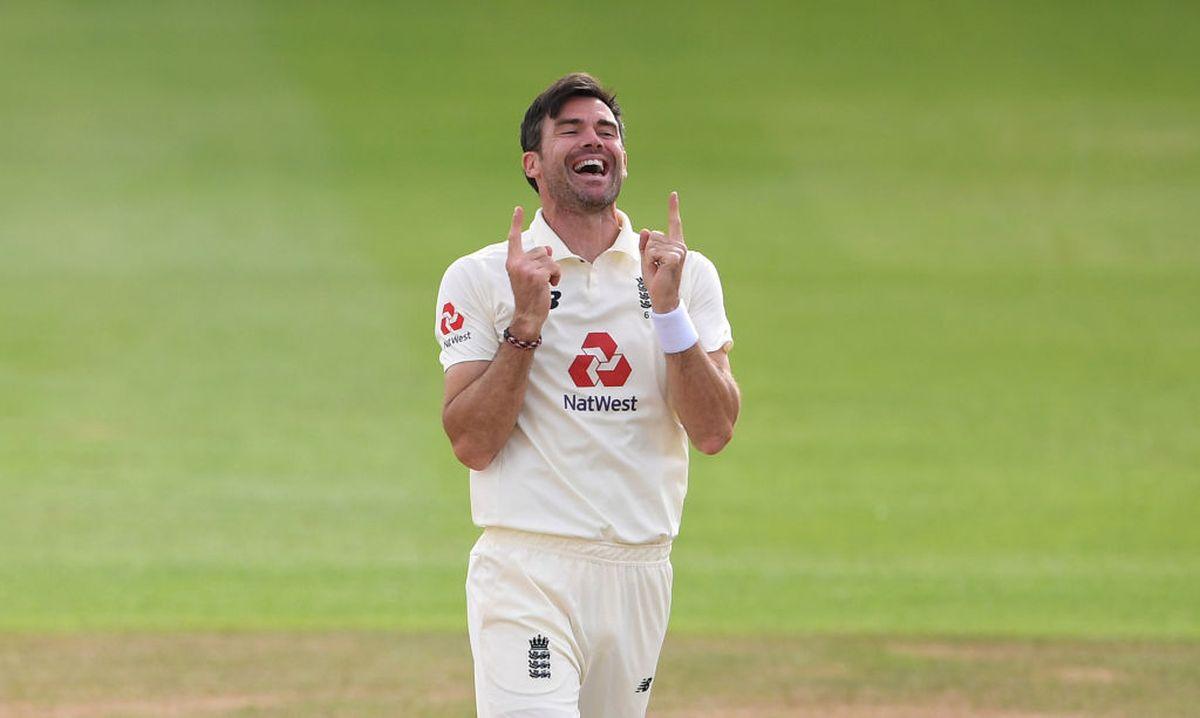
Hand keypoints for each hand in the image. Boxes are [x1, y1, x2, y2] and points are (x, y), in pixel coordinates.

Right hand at [505, 206, 560, 339]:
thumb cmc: (529, 295)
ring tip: (544, 284)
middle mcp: (517, 263)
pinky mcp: (537, 276)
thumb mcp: (529, 274)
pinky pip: (554, 268)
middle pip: (542, 250)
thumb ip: (536, 260)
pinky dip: (556, 277)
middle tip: (539, 279)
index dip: (516, 223)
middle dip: (546, 263)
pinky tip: (550, 286)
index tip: (518, 209)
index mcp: (512, 262)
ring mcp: (526, 269)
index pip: (514, 239)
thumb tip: (549, 248)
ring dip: (552, 271)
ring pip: (550, 259)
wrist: (527, 315)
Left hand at [639, 191, 686, 312]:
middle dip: (648, 251)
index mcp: (675, 244)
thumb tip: (647, 229)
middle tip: (656, 266)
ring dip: (649, 258)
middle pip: (653, 235)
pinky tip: (659, 270)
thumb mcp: (647, 259)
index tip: (673, 194)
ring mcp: (679, 251)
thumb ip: (645, 245)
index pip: (674, 223)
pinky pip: (652, 252)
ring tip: (658, 269)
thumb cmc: (656, 280)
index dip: (673, 208)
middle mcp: (679, 245)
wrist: (663, 297)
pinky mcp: (675, 257)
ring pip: (651, 244)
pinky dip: (650, 262)